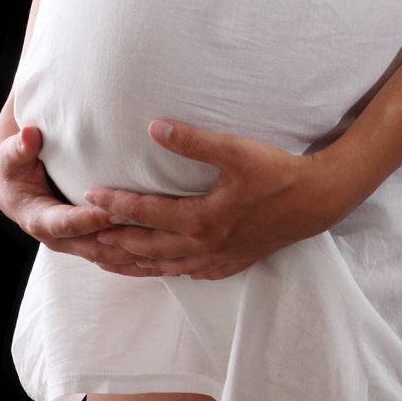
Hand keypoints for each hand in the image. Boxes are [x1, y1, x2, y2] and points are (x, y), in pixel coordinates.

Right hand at [0, 125, 161, 275]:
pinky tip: (166, 256)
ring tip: (167, 244)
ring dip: (138, 253)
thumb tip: (29, 135)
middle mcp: (60, 240)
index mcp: (39, 220)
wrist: (15, 189)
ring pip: (111, 256)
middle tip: (154, 228)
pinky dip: (140, 259)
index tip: (115, 210)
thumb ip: (20, 148)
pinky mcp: (91, 244)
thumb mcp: (11, 157)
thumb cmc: (14, 168)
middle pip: (96, 247)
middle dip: (125, 240)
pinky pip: (118, 257)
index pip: (68, 224)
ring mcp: (77, 245)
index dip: (91, 219)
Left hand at [82, 118, 338, 279]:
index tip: (89, 195)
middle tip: (86, 234)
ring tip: (110, 258)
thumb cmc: (275, 172)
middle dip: (115, 240)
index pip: (146, 213)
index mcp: (201, 219)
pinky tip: (165, 270)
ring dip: (135, 262)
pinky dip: (170, 272)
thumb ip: (192, 141)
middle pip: (148, 247)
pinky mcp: (232, 261)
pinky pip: (192, 273)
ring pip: (166, 266)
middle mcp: (204, 245)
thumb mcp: (234, 151)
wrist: (315, 202)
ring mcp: (218, 257)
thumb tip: (154, 127)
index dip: (115, 204)